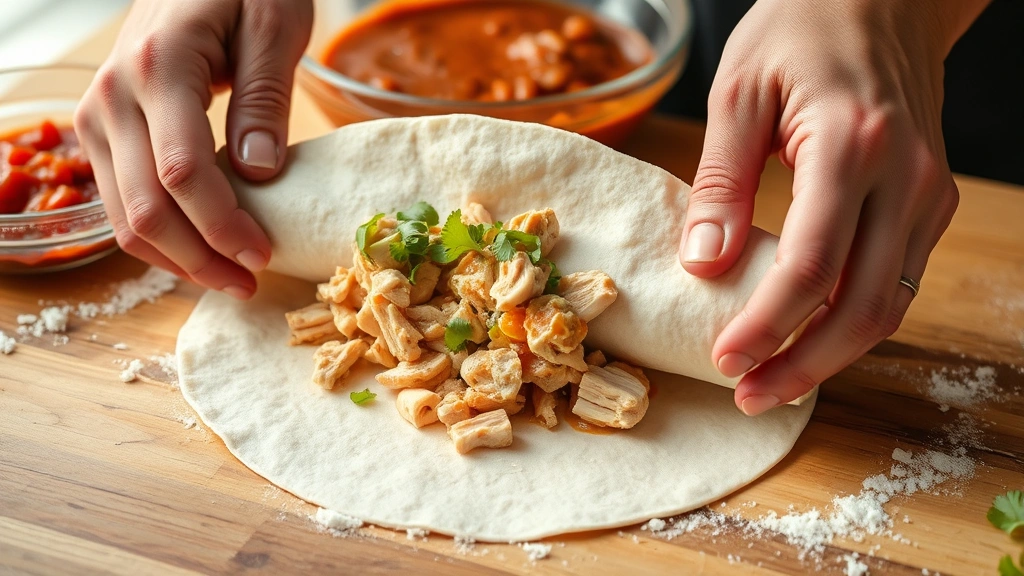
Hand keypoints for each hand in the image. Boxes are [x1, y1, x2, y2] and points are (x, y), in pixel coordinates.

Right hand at [75, 0, 312, 298]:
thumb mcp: (274, 27)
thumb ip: (265, 100)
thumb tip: (257, 175)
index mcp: (158, 67)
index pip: (182, 172)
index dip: (222, 226)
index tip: (263, 254)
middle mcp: (112, 96)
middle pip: (146, 208)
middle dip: (200, 259)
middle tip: (250, 282)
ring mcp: (98, 116)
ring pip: (125, 217)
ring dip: (178, 259)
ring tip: (231, 278)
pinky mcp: (102, 130)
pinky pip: (122, 202)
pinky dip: (160, 237)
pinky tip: (201, 251)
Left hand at [677, 0, 988, 412]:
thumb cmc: (802, 29)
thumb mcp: (738, 92)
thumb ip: (721, 183)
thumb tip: (703, 264)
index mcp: (849, 146)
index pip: (810, 265)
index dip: (766, 325)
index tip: (723, 359)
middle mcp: (903, 178)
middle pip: (860, 307)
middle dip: (802, 365)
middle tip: (748, 395)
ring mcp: (926, 194)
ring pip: (887, 306)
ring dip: (830, 356)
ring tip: (773, 385)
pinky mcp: (929, 202)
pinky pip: (895, 282)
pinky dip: (852, 322)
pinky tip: (810, 339)